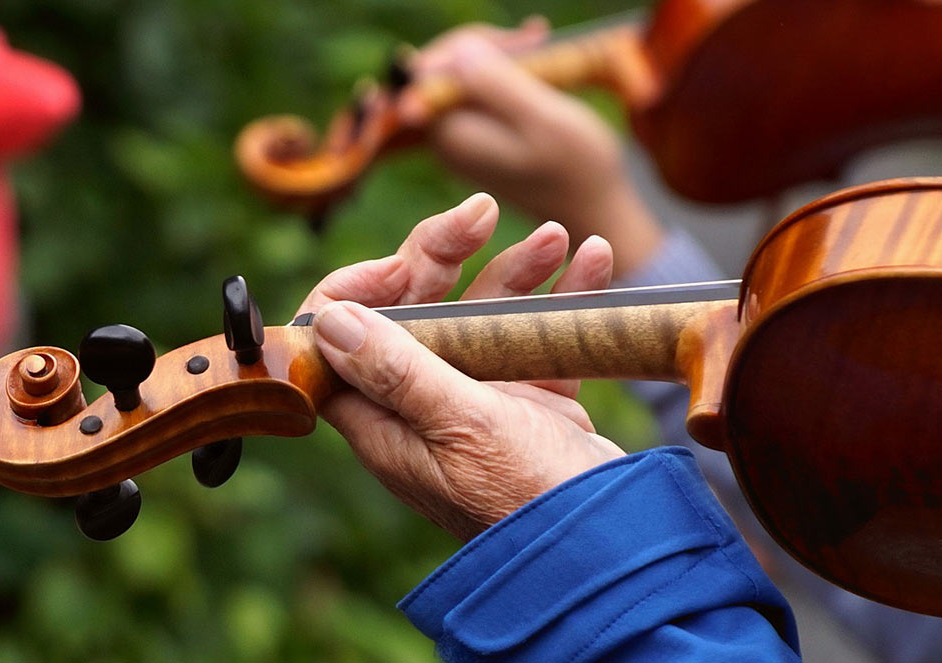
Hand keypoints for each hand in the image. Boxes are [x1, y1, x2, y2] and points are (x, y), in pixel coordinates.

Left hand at [298, 193, 624, 539]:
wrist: (613, 549)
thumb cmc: (527, 499)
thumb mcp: (459, 425)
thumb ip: (397, 368)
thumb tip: (328, 320)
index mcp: (383, 417)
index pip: (339, 337)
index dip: (360, 288)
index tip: (404, 264)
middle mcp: (421, 404)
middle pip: (413, 310)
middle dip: (443, 255)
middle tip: (481, 216)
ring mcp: (477, 402)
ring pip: (479, 315)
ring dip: (514, 268)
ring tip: (556, 235)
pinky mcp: (529, 404)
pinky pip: (534, 337)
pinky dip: (561, 298)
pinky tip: (592, 262)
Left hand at [400, 18, 661, 276]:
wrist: (596, 211)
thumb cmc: (579, 169)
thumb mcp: (543, 120)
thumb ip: (498, 86)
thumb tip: (458, 52)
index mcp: (450, 136)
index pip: (428, 70)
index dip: (470, 43)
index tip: (522, 41)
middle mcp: (443, 140)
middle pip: (441, 70)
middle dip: (486, 46)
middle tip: (538, 36)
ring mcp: (459, 140)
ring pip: (462, 76)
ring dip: (500, 55)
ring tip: (541, 42)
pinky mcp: (479, 138)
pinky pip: (479, 93)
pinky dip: (506, 73)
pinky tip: (537, 64)